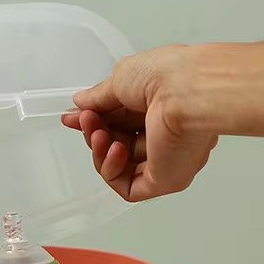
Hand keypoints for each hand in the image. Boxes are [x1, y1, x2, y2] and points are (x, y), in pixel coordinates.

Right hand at [61, 45, 218, 201]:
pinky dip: (112, 170)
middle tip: (87, 120)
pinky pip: (129, 188)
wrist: (187, 90)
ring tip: (99, 133)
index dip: (95, 121)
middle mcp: (165, 134)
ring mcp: (165, 159)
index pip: (120, 123)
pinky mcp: (164, 180)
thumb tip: (81, 103)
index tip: (76, 117)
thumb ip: (98, 97)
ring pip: (119, 168)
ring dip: (100, 151)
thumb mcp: (121, 78)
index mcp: (159, 108)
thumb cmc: (168, 75)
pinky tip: (115, 150)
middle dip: (95, 133)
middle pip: (116, 144)